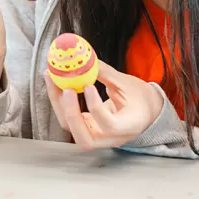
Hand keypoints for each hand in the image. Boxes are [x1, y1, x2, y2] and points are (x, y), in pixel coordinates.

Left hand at [43, 62, 163, 149]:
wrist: (144, 110)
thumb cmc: (140, 98)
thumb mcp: (127, 83)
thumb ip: (106, 73)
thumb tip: (85, 59)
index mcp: (129, 127)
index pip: (110, 125)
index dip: (96, 107)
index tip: (88, 86)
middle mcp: (112, 139)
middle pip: (85, 139)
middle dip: (71, 113)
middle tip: (65, 88)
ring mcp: (99, 138)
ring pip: (73, 130)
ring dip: (60, 106)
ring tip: (53, 79)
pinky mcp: (88, 131)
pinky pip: (71, 122)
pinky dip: (61, 104)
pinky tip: (56, 84)